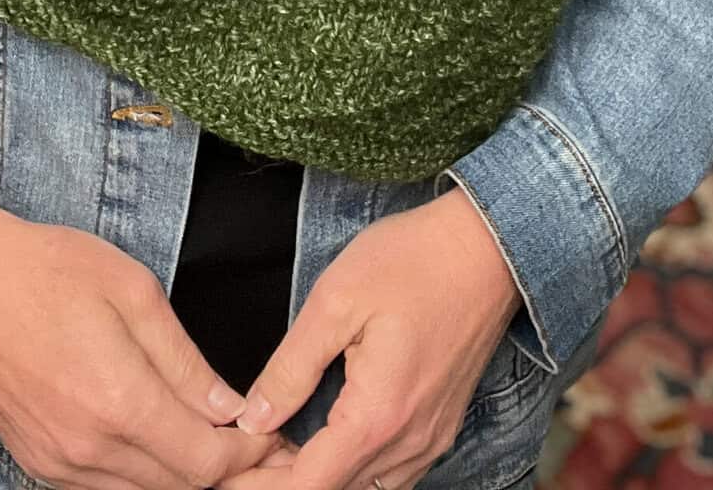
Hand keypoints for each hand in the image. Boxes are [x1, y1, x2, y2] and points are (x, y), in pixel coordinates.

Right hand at [0, 152, 288, 488]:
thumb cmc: (44, 269)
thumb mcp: (132, 290)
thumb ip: (184, 360)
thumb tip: (230, 408)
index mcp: (117, 401)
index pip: (206, 462)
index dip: (252, 455)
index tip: (279, 436)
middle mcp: (86, 449)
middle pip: (181, 487)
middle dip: (230, 472)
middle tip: (268, 450)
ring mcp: (57, 464)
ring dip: (187, 477)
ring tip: (224, 448)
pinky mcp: (38, 463)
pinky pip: (107, 488)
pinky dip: (145, 476)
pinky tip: (166, 446)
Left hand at [210, 188, 520, 489]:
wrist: (487, 246)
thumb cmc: (413, 260)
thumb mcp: (335, 300)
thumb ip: (291, 367)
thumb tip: (252, 419)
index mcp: (378, 417)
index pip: (308, 487)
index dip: (259, 487)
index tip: (225, 472)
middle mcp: (409, 443)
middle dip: (281, 484)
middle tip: (239, 459)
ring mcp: (430, 439)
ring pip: (364, 489)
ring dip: (318, 477)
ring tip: (272, 451)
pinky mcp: (440, 426)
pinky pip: (390, 473)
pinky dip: (351, 468)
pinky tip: (322, 441)